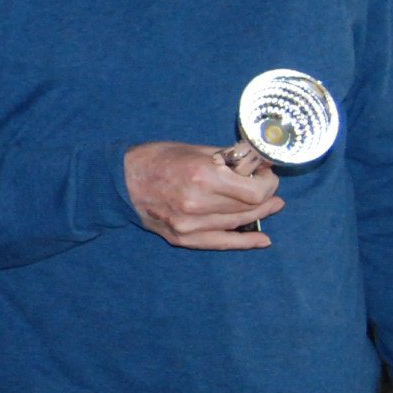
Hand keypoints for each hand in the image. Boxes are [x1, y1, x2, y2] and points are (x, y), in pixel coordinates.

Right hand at [124, 141, 282, 248]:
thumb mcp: (194, 149)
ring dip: (258, 214)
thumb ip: (227, 159)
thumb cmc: (156, 159)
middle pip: (249, 208)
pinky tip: (262, 239)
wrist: (120, 181)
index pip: (254, 191)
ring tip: (271, 206)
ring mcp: (189, 226)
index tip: (266, 173)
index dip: (268, 183)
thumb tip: (257, 162)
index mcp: (202, 176)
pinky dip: (244, 242)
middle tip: (269, 187)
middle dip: (265, 197)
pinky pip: (220, 242)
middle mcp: (198, 204)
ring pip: (238, 224)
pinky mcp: (183, 238)